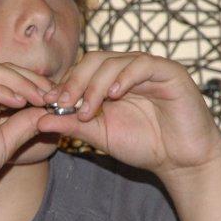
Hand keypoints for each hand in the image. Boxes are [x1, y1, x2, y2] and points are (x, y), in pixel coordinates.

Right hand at [0, 63, 51, 206]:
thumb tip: (50, 111)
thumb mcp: (4, 144)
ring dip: (20, 83)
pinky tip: (18, 102)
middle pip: (4, 71)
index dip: (36, 86)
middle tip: (55, 95)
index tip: (59, 100)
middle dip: (32, 81)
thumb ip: (24, 126)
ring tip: (41, 97)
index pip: (11, 80)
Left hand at [37, 51, 220, 176]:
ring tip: (86, 109)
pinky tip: (114, 95)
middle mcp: (128, 70)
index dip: (64, 84)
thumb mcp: (101, 136)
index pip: (82, 70)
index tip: (48, 104)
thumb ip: (72, 126)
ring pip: (113, 61)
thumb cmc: (144, 146)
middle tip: (62, 104)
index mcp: (111, 81)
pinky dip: (125, 77)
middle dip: (74, 81)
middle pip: (93, 60)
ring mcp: (149, 68)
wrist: (181, 160)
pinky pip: (142, 65)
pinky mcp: (170, 72)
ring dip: (95, 84)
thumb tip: (38, 121)